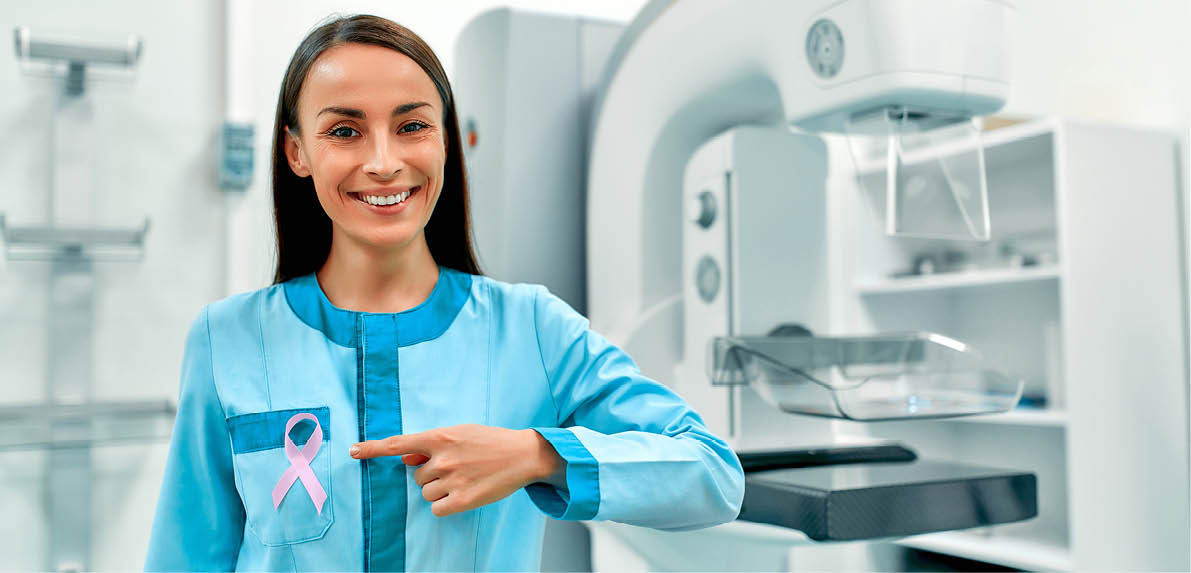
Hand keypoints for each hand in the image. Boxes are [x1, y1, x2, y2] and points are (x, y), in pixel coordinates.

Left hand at [349, 424, 564, 516]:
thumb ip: (433, 444)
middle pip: (416, 477)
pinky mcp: (463, 500)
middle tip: (456, 468)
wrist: (523, 454)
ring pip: (426, 493)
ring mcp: (452, 479)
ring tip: (463, 480)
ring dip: (439, 490)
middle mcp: (443, 457)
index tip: (352, 451)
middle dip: (431, 475)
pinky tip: (463, 494)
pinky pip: (437, 508)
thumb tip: (407, 457)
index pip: (399, 443)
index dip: (373, 448)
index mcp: (441, 436)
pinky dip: (445, 505)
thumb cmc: (490, 442)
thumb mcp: (461, 433)